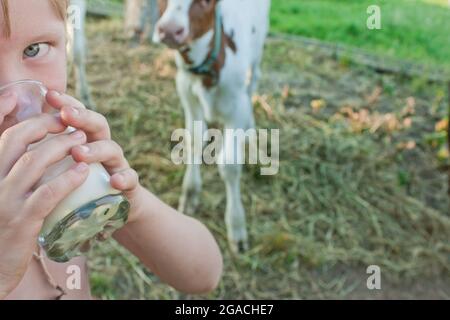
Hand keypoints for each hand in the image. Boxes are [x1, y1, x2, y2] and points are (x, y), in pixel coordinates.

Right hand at [0, 93, 89, 297]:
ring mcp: (6, 202)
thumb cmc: (5, 227)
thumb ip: (18, 172)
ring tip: (82, 140)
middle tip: (73, 122)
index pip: (7, 136)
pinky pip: (46, 194)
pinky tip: (82, 171)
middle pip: (18, 141)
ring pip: (33, 163)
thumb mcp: (7, 195)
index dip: (33, 120)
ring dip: (61, 147)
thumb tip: (39, 150)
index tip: (56, 113)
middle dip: (47, 125)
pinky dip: (66, 179)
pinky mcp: (21, 222)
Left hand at [45, 91, 141, 221]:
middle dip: (82, 117)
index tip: (49, 95)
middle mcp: (102, 147)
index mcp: (85, 139)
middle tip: (65, 114)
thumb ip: (44, 153)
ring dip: (96, 149)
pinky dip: (124, 178)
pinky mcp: (128, 185)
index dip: (66, 102)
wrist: (113, 211)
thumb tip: (13, 137)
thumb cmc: (79, 189)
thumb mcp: (61, 168)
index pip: (78, 114)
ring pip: (113, 149)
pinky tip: (115, 181)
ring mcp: (116, 164)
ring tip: (78, 153)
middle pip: (98, 124)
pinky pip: (130, 179)